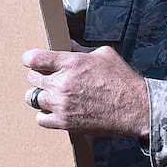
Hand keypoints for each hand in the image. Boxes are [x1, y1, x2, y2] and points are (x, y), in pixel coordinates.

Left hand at [22, 46, 150, 137]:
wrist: (135, 108)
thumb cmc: (122, 80)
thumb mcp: (104, 54)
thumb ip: (81, 50)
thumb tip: (69, 44)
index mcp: (71, 63)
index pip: (34, 58)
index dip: (30, 59)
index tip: (33, 61)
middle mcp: (63, 83)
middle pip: (31, 78)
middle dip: (38, 76)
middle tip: (48, 78)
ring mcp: (62, 104)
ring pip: (32, 98)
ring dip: (40, 95)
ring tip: (50, 95)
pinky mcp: (65, 122)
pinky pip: (40, 119)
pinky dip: (45, 114)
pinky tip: (55, 110)